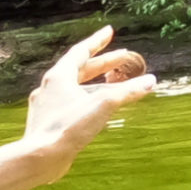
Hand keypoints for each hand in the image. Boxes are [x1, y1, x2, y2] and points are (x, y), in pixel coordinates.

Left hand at [18, 25, 154, 179]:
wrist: (40, 158)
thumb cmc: (68, 128)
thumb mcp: (103, 105)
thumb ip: (127, 91)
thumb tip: (150, 81)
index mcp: (59, 77)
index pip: (81, 52)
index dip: (97, 41)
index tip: (109, 31)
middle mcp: (49, 88)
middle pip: (80, 70)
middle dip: (103, 64)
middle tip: (123, 57)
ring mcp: (47, 106)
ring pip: (75, 89)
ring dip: (97, 84)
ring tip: (116, 84)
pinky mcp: (48, 123)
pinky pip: (71, 105)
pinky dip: (87, 101)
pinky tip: (96, 110)